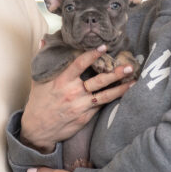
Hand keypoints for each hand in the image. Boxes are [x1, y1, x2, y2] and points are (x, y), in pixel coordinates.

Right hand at [20, 46, 134, 151]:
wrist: (38, 130)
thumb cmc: (38, 102)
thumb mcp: (37, 80)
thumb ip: (42, 59)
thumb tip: (44, 41)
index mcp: (61, 81)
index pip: (80, 64)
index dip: (93, 55)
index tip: (104, 47)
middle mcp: (73, 93)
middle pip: (98, 80)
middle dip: (115, 73)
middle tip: (129, 66)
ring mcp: (80, 106)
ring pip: (105, 95)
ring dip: (120, 88)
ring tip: (134, 81)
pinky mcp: (85, 117)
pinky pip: (101, 106)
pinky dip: (112, 99)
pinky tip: (123, 94)